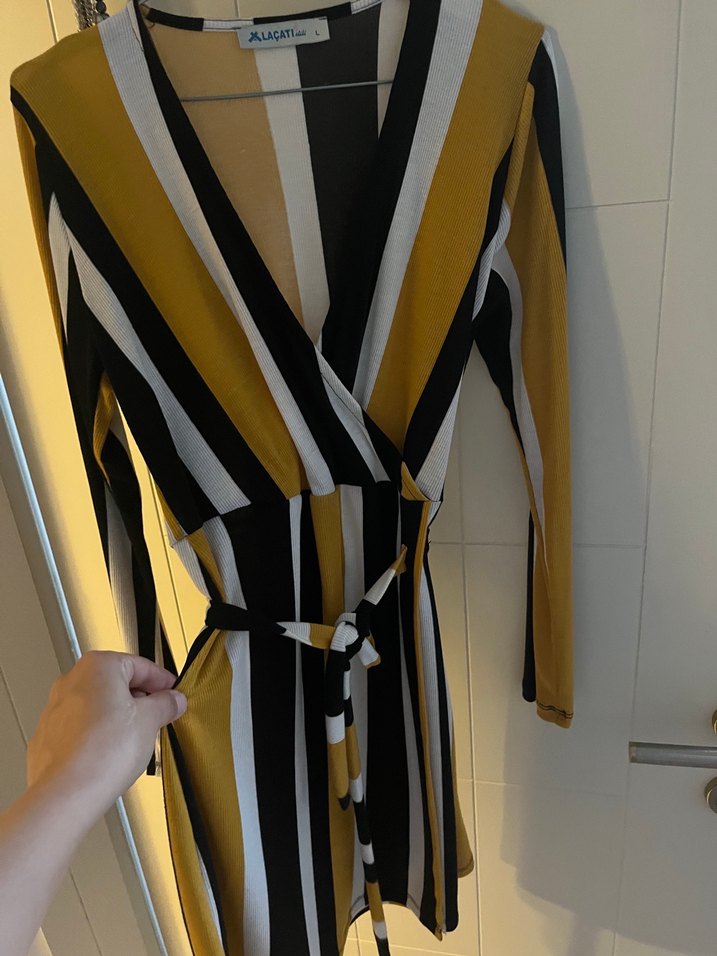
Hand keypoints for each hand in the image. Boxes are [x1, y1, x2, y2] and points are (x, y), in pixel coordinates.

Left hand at [26, 650, 186, 817]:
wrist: (67, 793)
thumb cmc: (101, 753)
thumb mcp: (151, 721)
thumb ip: (166, 704)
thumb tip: (172, 700)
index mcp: (98, 667)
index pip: (140, 665)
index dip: (162, 680)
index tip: (172, 692)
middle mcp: (72, 681)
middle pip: (116, 682)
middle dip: (139, 699)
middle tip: (158, 715)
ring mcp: (56, 709)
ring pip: (97, 705)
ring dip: (117, 717)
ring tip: (134, 739)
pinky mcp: (48, 736)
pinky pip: (80, 728)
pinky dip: (97, 735)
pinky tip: (111, 753)